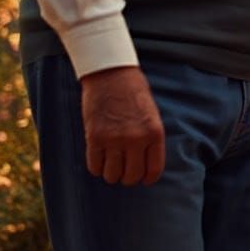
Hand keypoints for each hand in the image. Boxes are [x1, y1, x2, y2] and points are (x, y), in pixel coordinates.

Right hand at [80, 65, 165, 185]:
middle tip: (124, 168)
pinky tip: (99, 157)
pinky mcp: (94, 138)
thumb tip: (145, 164)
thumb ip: (149, 138)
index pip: (153, 170)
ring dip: (111, 172)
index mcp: (154, 132)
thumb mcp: (151, 113)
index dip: (147, 178)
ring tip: (111, 161)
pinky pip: (94, 167)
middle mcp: (136, 139)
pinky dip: (96, 166)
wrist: (110, 72)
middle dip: (127, 176)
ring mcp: (114, 140)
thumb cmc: (133, 90)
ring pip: (112, 175)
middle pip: (131, 177)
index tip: (143, 178)